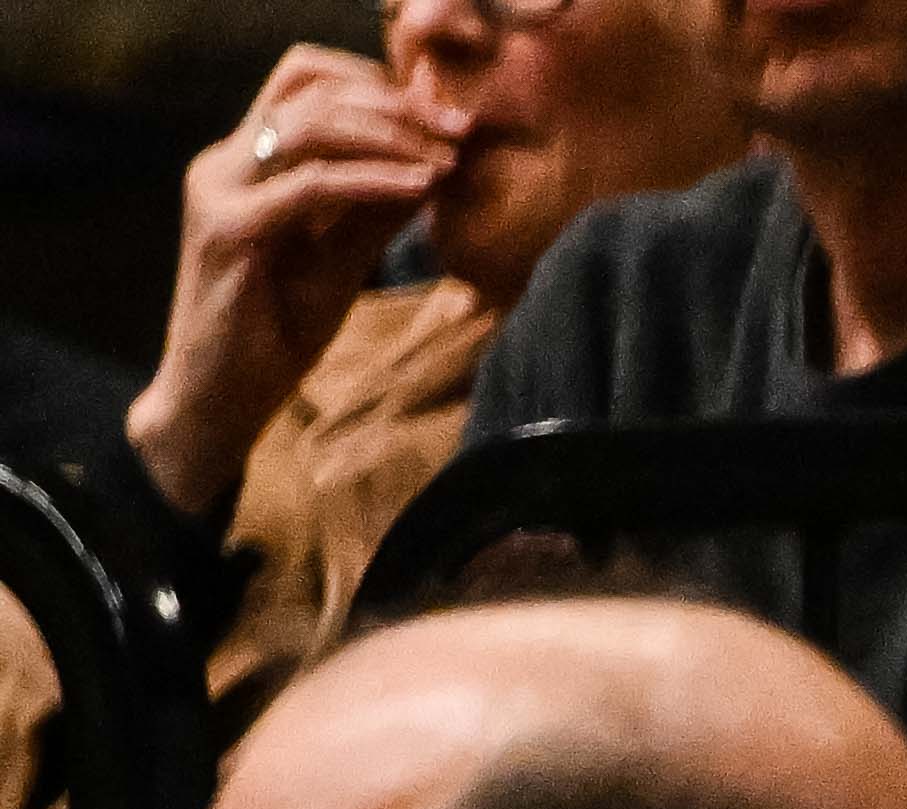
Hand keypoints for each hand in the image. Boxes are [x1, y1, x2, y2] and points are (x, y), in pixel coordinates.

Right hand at [135, 56, 452, 522]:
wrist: (220, 399)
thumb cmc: (276, 333)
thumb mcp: (338, 263)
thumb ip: (374, 214)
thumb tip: (436, 168)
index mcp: (243, 162)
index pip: (302, 82)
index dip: (374, 84)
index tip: (445, 115)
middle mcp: (222, 163)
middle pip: (305, 87)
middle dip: (392, 101)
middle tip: (460, 127)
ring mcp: (217, 192)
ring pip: (307, 124)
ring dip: (388, 133)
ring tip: (448, 156)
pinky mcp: (227, 232)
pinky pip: (310, 186)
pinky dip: (372, 180)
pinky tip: (422, 188)